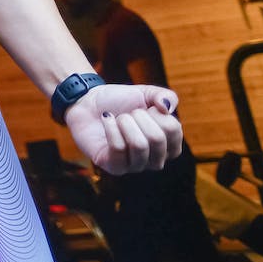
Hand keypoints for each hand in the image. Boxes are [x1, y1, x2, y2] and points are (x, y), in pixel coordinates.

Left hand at [65, 82, 183, 174]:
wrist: (88, 102)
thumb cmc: (120, 101)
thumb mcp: (146, 94)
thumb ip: (166, 96)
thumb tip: (167, 108)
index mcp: (168, 145)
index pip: (174, 130)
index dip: (156, 112)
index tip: (145, 109)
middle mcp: (155, 160)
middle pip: (157, 139)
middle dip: (139, 116)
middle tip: (128, 113)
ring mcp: (135, 166)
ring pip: (139, 145)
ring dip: (125, 122)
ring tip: (117, 118)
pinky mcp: (114, 167)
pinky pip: (118, 148)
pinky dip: (110, 127)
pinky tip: (106, 120)